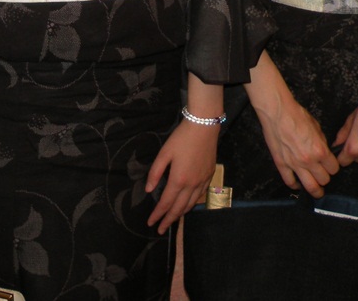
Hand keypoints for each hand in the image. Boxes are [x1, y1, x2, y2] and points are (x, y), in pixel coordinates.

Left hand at [145, 118, 217, 233]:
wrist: (204, 127)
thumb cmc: (181, 138)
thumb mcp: (164, 153)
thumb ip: (155, 172)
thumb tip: (148, 189)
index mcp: (178, 180)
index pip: (166, 203)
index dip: (157, 214)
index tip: (150, 223)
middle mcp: (191, 185)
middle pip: (179, 208)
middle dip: (168, 220)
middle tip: (160, 229)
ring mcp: (202, 182)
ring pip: (191, 204)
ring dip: (180, 214)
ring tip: (172, 220)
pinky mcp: (209, 176)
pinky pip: (200, 196)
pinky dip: (192, 204)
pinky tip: (188, 205)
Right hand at [255, 95, 338, 196]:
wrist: (278, 112)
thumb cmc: (297, 115)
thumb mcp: (317, 127)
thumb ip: (322, 142)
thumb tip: (324, 150)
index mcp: (320, 151)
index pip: (334, 168)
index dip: (333, 167)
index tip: (331, 167)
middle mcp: (309, 161)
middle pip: (324, 180)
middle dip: (325, 177)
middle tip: (323, 175)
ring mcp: (294, 164)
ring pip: (310, 186)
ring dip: (315, 190)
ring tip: (317, 191)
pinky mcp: (282, 164)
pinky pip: (290, 182)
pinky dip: (295, 186)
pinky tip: (298, 184)